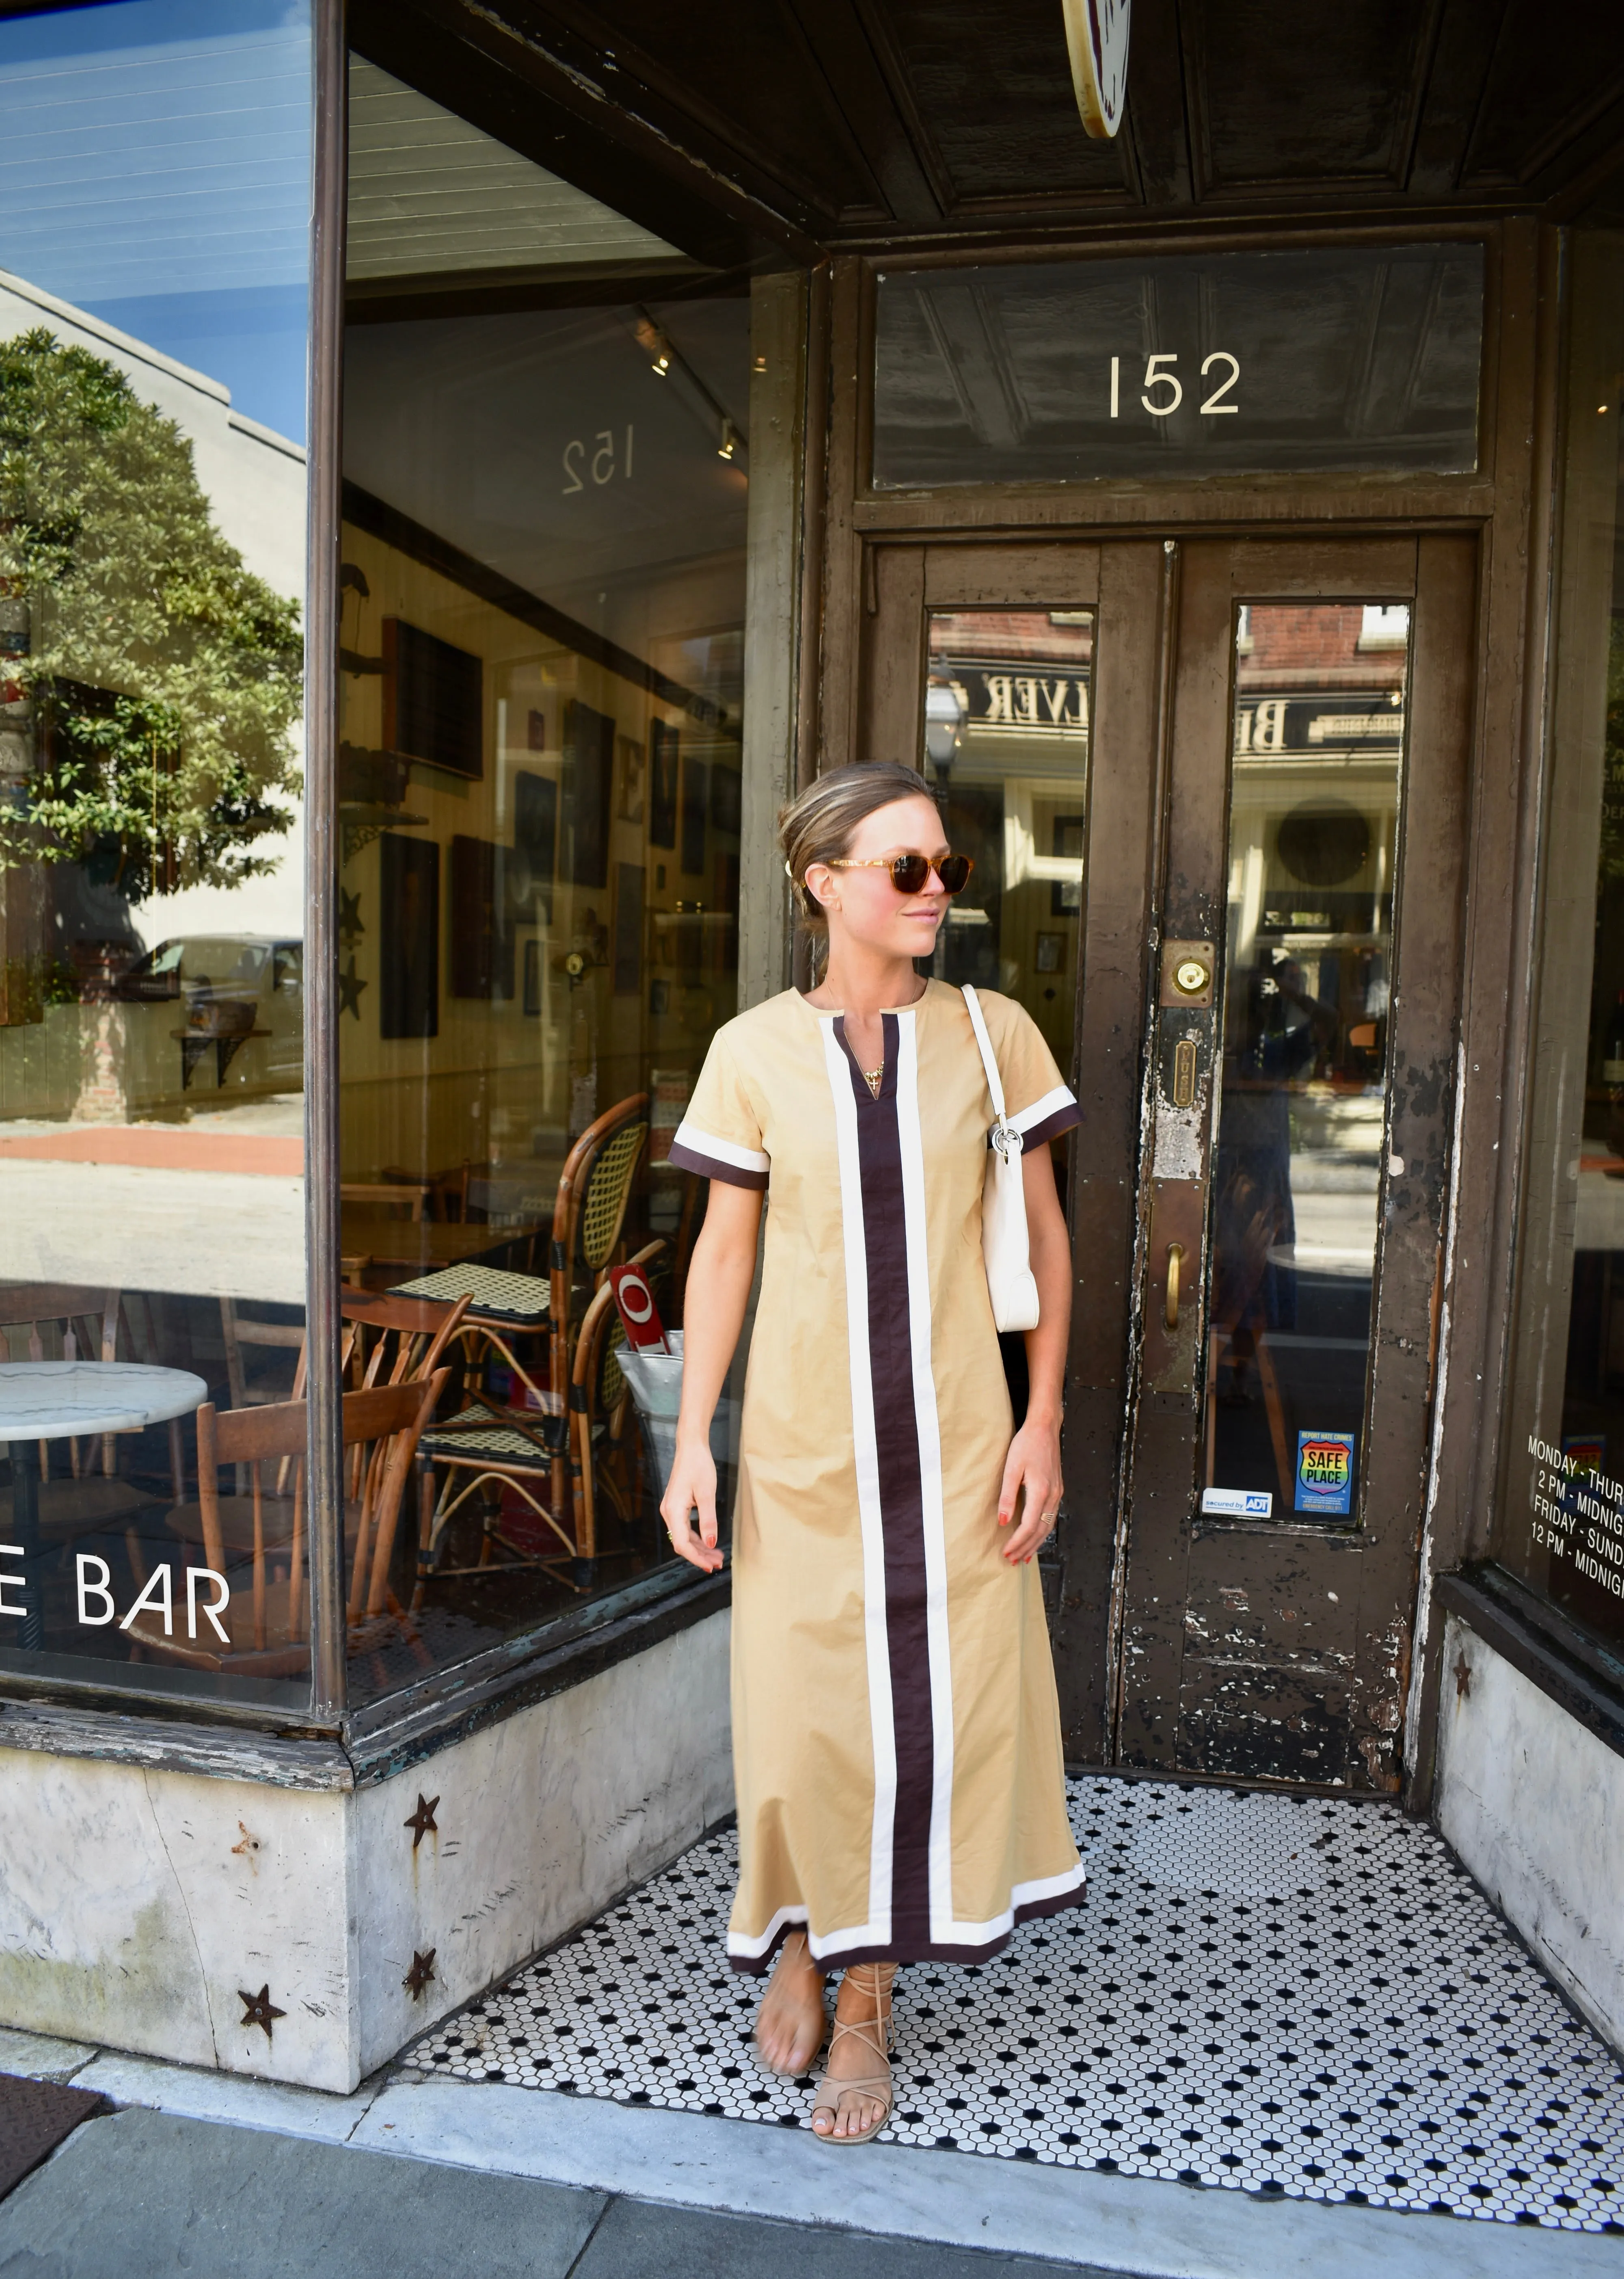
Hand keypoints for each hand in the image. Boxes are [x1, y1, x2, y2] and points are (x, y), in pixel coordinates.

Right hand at [660, 1434, 724, 1572]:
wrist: (691, 1447)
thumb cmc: (698, 1466)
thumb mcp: (707, 1494)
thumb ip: (708, 1520)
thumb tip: (711, 1543)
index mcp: (673, 1511)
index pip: (682, 1543)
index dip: (696, 1558)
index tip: (711, 1566)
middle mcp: (668, 1512)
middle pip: (682, 1543)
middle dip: (700, 1555)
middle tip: (719, 1563)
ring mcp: (671, 1509)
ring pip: (683, 1536)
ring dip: (700, 1547)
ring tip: (717, 1555)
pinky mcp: (676, 1506)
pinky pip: (684, 1528)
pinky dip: (696, 1537)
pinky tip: (708, 1541)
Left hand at [997, 1417, 1062, 1563]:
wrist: (1044, 1428)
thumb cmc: (1026, 1444)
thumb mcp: (1011, 1468)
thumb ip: (1007, 1496)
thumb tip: (1003, 1522)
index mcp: (1041, 1490)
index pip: (1029, 1525)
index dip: (1017, 1542)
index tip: (1005, 1552)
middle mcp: (1053, 1495)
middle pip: (1040, 1530)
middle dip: (1026, 1548)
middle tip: (1012, 1561)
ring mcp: (1058, 1493)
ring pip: (1048, 1526)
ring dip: (1036, 1543)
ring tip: (1024, 1557)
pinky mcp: (1057, 1489)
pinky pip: (1051, 1517)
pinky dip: (1043, 1531)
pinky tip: (1035, 1537)